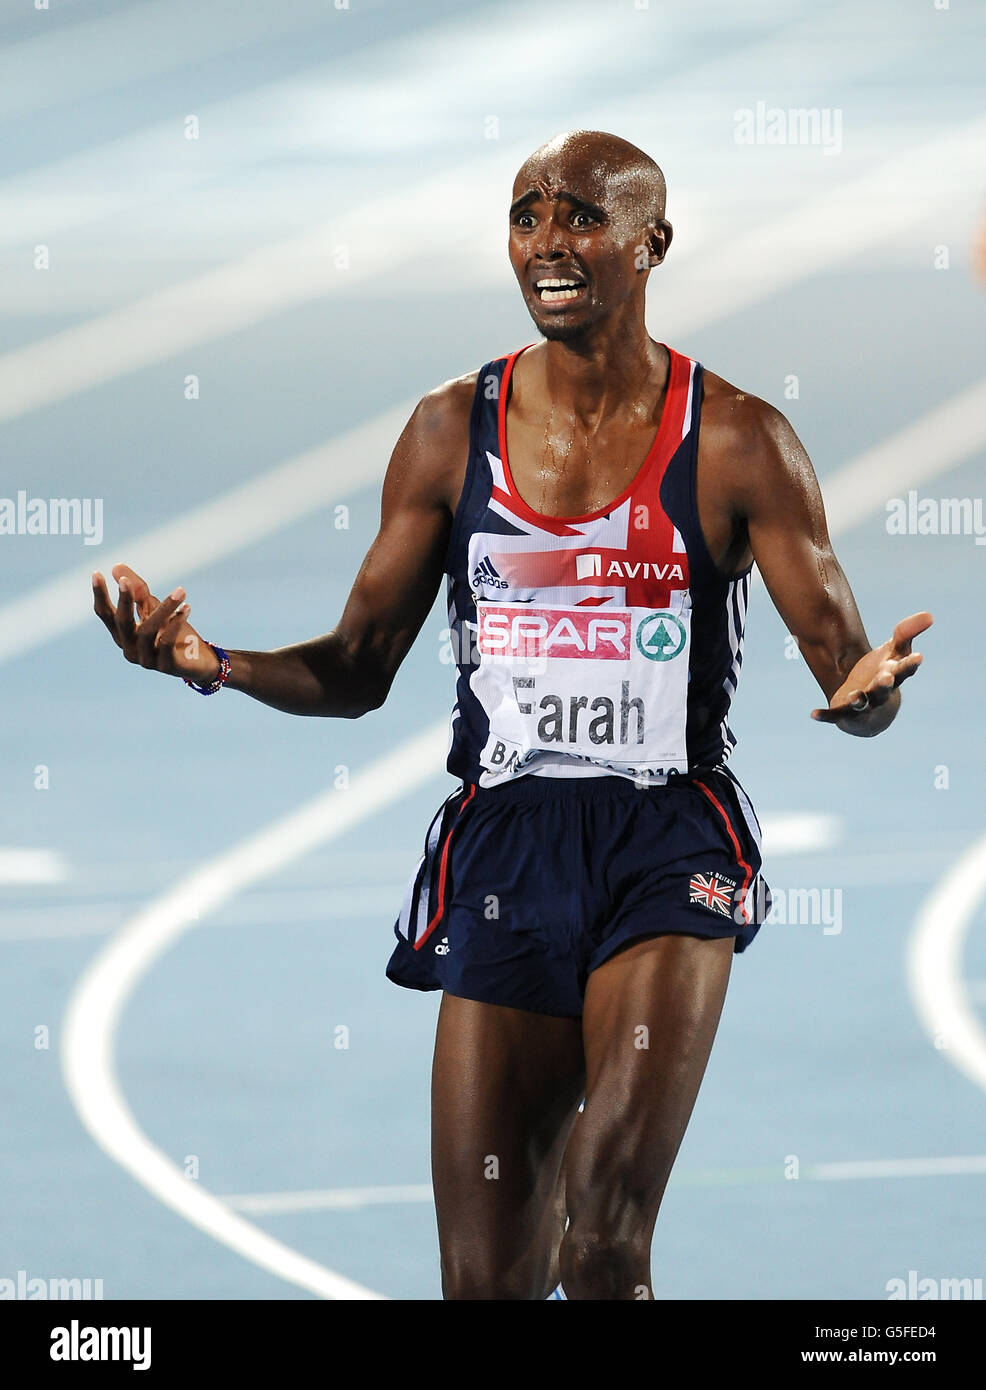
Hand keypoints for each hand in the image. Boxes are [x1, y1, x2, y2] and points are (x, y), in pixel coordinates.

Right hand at [92, 563, 221, 683]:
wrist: (198, 660)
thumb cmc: (171, 632)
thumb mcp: (153, 608)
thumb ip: (137, 590)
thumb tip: (115, 566)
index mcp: (122, 634)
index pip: (105, 614)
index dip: (100, 595)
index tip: (96, 573)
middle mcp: (129, 648)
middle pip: (122, 622)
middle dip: (123, 600)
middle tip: (125, 580)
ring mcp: (146, 659)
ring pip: (148, 630)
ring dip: (165, 608)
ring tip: (181, 591)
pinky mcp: (166, 666)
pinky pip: (167, 642)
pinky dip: (176, 624)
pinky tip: (186, 608)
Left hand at [811, 611, 931, 723]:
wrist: (872, 708)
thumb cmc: (884, 673)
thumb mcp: (893, 650)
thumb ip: (906, 632)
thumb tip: (930, 614)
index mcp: (894, 676)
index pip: (905, 670)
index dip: (910, 664)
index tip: (918, 656)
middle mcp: (881, 692)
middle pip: (884, 688)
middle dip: (884, 684)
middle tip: (886, 677)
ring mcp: (863, 704)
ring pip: (863, 703)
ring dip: (859, 700)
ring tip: (854, 696)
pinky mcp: (845, 713)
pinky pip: (835, 715)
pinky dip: (826, 716)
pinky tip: (814, 714)